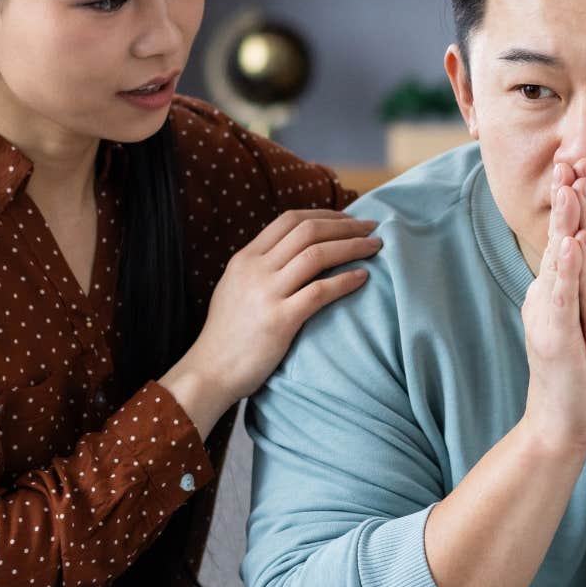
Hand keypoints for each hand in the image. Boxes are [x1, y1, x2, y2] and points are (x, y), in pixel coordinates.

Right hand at [163, 209, 380, 434]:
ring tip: (375, 247)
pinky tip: (362, 278)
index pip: (289, 220)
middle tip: (372, 227)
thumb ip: (260, 268)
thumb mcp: (235, 288)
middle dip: (345, 225)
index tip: (348, 220)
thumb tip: (293, 253)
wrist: (210, 372)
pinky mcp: (279, 320)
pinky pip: (320, 292)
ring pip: (317, 254)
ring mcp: (266, 293)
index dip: (324, 215)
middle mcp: (255, 269)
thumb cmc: (227, 335)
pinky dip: (345, 281)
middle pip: (308, 231)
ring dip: (352, 246)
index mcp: (245, 258)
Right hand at [517, 163, 585, 454]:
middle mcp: (547, 297)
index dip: (574, 203)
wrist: (561, 424)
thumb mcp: (579, 323)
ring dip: (564, 223)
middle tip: (569, 158)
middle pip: (558, 239)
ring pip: (557, 261)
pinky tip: (574, 247)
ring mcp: (548, 316)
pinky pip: (563, 299)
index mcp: (558, 291)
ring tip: (570, 188)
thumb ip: (578, 291)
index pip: (567, 237)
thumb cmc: (576, 376)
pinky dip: (568, 270)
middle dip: (565, 198)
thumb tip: (585, 262)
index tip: (580, 166)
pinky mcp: (554, 338)